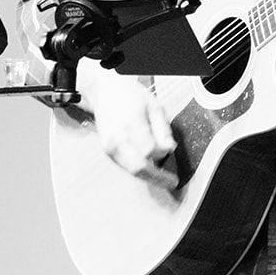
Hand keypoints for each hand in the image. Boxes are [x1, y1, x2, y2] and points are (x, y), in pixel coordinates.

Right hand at [86, 70, 177, 189]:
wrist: (104, 91)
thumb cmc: (128, 96)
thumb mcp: (153, 105)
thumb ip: (163, 129)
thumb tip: (170, 148)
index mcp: (130, 124)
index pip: (149, 150)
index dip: (162, 153)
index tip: (170, 151)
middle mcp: (117, 138)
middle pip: (138, 167)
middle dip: (157, 178)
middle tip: (171, 182)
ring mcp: (110, 147)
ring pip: (131, 171)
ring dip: (149, 177)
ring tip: (163, 178)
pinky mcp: (108, 152)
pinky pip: (126, 167)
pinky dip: (139, 170)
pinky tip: (150, 169)